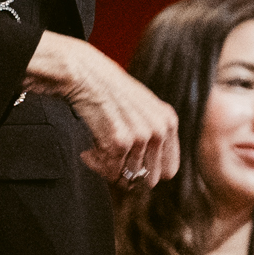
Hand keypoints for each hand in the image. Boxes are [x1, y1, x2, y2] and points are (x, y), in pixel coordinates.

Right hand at [26, 32, 180, 188]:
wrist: (85, 74)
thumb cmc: (109, 91)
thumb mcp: (143, 109)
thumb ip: (154, 134)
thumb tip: (152, 176)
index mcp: (168, 122)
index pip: (169, 171)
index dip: (147, 173)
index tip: (128, 165)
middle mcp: (160, 130)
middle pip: (149, 180)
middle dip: (128, 176)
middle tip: (109, 162)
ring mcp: (141, 136)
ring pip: (128, 179)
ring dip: (108, 169)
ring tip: (96, 150)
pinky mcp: (120, 142)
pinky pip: (110, 172)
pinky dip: (95, 164)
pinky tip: (88, 148)